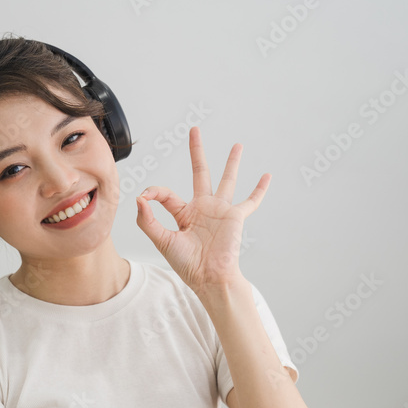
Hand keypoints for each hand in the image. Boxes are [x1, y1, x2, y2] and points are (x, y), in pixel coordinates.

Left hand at [135, 126, 269, 296]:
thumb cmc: (187, 264)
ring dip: (232, 162)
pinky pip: (251, 201)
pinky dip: (260, 190)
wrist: (209, 278)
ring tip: (237, 145)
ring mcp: (220, 210)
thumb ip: (149, 221)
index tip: (144, 197)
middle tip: (194, 130)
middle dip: (197, 151)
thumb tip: (139, 198)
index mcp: (184, 214)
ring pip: (227, 180)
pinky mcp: (236, 216)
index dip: (154, 193)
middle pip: (200, 172)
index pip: (166, 194)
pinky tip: (267, 176)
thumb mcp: (163, 241)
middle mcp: (202, 208)